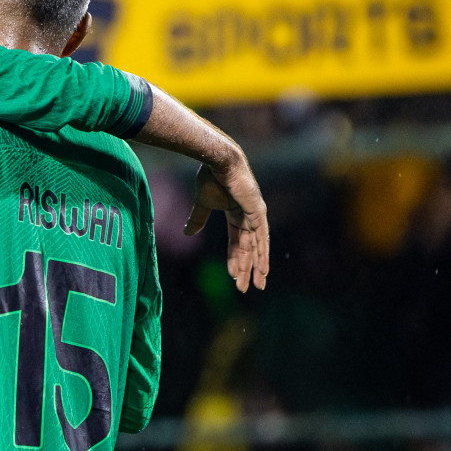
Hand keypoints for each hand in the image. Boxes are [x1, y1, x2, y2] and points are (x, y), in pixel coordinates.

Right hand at [184, 160, 268, 291]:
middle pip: (249, 249)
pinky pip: (261, 238)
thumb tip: (187, 233)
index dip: (235, 259)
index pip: (237, 242)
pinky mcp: (258, 212)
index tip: (233, 276)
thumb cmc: (209, 178)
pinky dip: (262, 254)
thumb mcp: (202, 204)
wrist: (217, 162)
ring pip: (257, 247)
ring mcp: (256, 214)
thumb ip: (197, 220)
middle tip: (246, 289)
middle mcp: (250, 216)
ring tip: (257, 285)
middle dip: (247, 269)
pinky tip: (263, 269)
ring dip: (257, 267)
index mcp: (237, 214)